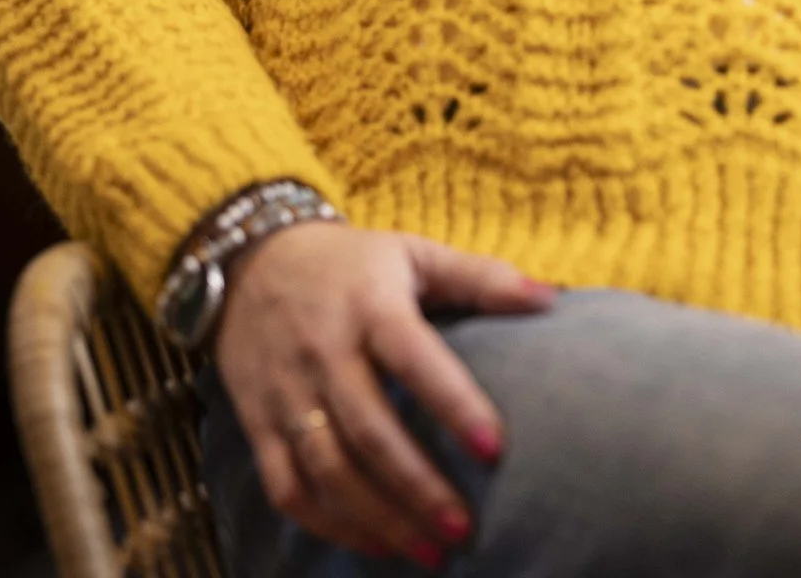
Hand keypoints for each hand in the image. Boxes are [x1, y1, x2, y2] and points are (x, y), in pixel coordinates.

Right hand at [214, 222, 553, 566]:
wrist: (251, 263)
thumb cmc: (352, 263)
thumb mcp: (414, 253)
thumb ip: (480, 278)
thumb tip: (549, 299)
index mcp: (370, 305)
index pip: (414, 358)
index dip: (454, 404)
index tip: (495, 449)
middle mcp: (323, 351)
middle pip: (368, 430)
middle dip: (417, 486)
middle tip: (463, 528)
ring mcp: (286, 392)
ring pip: (327, 468)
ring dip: (377, 518)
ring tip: (429, 551)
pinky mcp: (257, 422)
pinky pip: (286, 485)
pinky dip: (326, 523)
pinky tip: (374, 545)